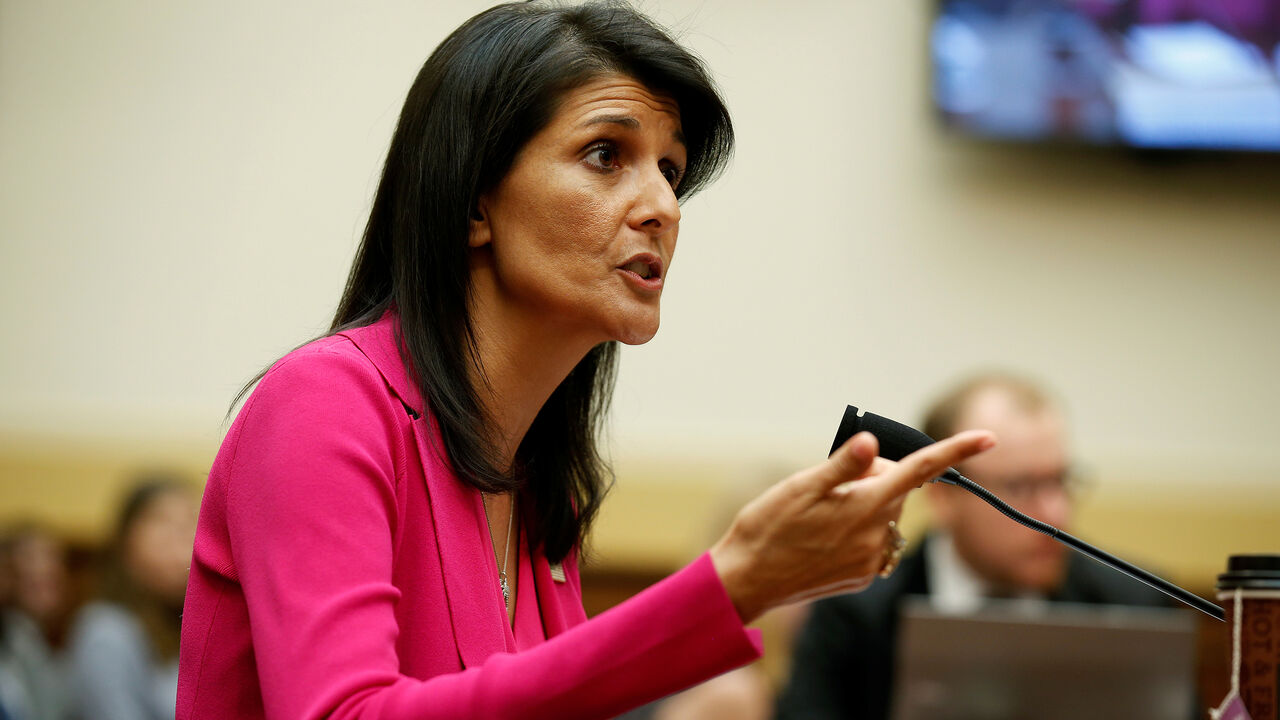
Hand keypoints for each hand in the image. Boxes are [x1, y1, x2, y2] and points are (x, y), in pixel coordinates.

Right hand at [708, 429, 995, 622]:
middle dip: (873, 477)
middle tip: (827, 483)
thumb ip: (842, 466)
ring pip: (884, 516)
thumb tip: (872, 443)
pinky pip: (872, 543)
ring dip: (864, 506)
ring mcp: (870, 561)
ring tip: (818, 515)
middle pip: (895, 489)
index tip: (988, 438)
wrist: (746, 580)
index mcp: (866, 506)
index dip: (956, 451)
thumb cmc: (768, 526)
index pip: (920, 470)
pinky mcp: (861, 578)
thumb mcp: (800, 486)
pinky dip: (856, 531)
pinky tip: (822, 537)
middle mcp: (877, 536)